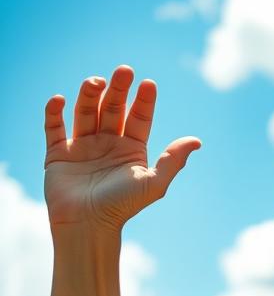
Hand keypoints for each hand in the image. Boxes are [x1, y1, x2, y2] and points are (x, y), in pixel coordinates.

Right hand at [43, 65, 200, 233]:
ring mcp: (83, 146)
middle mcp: (108, 144)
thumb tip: (197, 141)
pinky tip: (60, 99)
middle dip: (118, 89)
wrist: (88, 225)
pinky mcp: (58, 153)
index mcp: (132, 149)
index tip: (148, 83)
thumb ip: (172, 160)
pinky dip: (54, 112)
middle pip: (113, 108)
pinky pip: (54, 127)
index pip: (138, 117)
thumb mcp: (153, 183)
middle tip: (124, 70)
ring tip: (96, 81)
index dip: (143, 100)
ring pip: (86, 111)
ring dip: (90, 94)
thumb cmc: (123, 206)